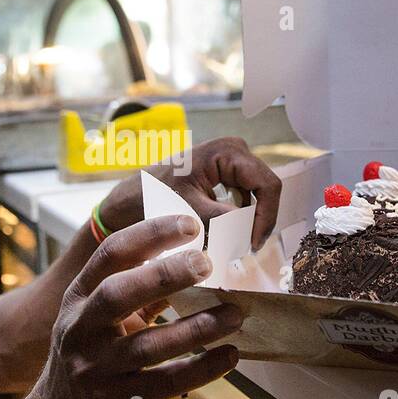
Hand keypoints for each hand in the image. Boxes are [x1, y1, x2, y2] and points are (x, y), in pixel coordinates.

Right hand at [31, 215, 242, 398]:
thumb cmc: (90, 355)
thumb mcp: (100, 317)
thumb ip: (138, 290)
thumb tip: (193, 258)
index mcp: (78, 298)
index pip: (110, 255)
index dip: (149, 235)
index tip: (189, 224)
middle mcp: (81, 329)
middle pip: (118, 293)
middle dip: (164, 274)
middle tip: (207, 262)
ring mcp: (95, 368)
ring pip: (147, 345)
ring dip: (196, 328)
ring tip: (234, 314)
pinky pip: (164, 383)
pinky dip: (201, 369)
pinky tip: (229, 356)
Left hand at [100, 136, 282, 250]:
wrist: (130, 197)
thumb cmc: (153, 197)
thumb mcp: (190, 211)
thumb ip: (223, 221)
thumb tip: (251, 234)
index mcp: (228, 151)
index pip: (267, 185)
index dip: (266, 217)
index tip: (253, 244)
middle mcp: (235, 150)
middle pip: (265, 190)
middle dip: (257, 220)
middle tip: (244, 248)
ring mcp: (231, 161)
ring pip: (256, 197)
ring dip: (247, 221)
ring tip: (231, 242)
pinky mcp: (227, 175)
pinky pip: (244, 199)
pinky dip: (237, 218)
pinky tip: (223, 232)